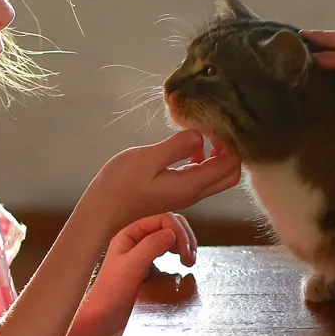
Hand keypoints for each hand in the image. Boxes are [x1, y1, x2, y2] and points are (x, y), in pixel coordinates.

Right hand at [84, 129, 240, 233]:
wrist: (103, 211)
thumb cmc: (119, 184)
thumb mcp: (147, 159)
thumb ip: (175, 147)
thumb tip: (200, 135)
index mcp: (191, 185)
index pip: (229, 166)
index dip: (231, 144)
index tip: (217, 125)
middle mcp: (194, 193)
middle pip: (230, 175)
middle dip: (231, 152)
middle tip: (216, 130)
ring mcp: (186, 195)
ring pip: (218, 177)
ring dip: (218, 156)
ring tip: (205, 134)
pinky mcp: (177, 193)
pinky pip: (202, 178)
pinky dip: (204, 162)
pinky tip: (189, 148)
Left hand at [86, 213, 195, 335]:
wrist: (101, 319)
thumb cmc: (110, 293)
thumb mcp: (131, 267)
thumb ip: (151, 246)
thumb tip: (173, 233)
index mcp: (130, 234)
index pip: (163, 220)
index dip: (179, 233)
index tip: (186, 253)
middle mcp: (136, 241)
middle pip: (169, 227)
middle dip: (184, 238)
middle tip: (190, 258)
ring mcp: (142, 255)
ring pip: (170, 240)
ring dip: (183, 247)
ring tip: (188, 262)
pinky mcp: (147, 269)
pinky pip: (166, 256)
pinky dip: (177, 258)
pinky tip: (180, 269)